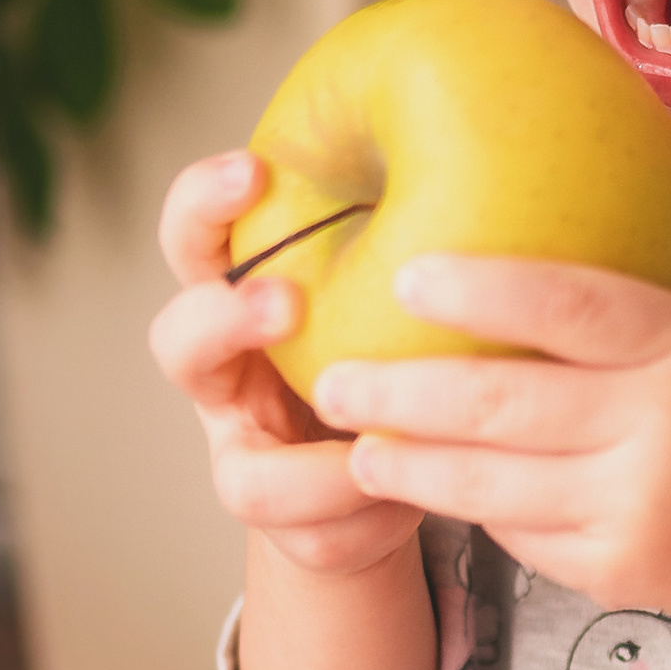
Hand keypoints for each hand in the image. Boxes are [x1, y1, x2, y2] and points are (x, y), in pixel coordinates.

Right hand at [148, 151, 425, 579]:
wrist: (382, 472)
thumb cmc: (391, 347)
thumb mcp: (395, 286)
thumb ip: (412, 235)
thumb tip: (492, 133)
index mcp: (241, 298)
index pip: (195, 237)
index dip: (207, 202)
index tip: (253, 168)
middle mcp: (227, 379)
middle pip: (178, 343)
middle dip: (225, 318)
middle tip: (286, 300)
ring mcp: (251, 461)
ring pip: (242, 480)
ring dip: (308, 468)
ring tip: (369, 449)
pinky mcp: (294, 532)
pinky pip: (320, 536)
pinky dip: (370, 517)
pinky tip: (414, 497)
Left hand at [313, 240, 670, 644]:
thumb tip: (578, 178)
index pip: (577, 308)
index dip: (484, 287)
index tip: (406, 272)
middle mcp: (668, 430)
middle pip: (504, 403)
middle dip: (403, 389)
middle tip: (333, 375)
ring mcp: (639, 507)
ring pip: (491, 485)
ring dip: (407, 464)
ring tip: (351, 441)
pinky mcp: (617, 570)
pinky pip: (518, 534)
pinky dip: (467, 508)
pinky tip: (421, 484)